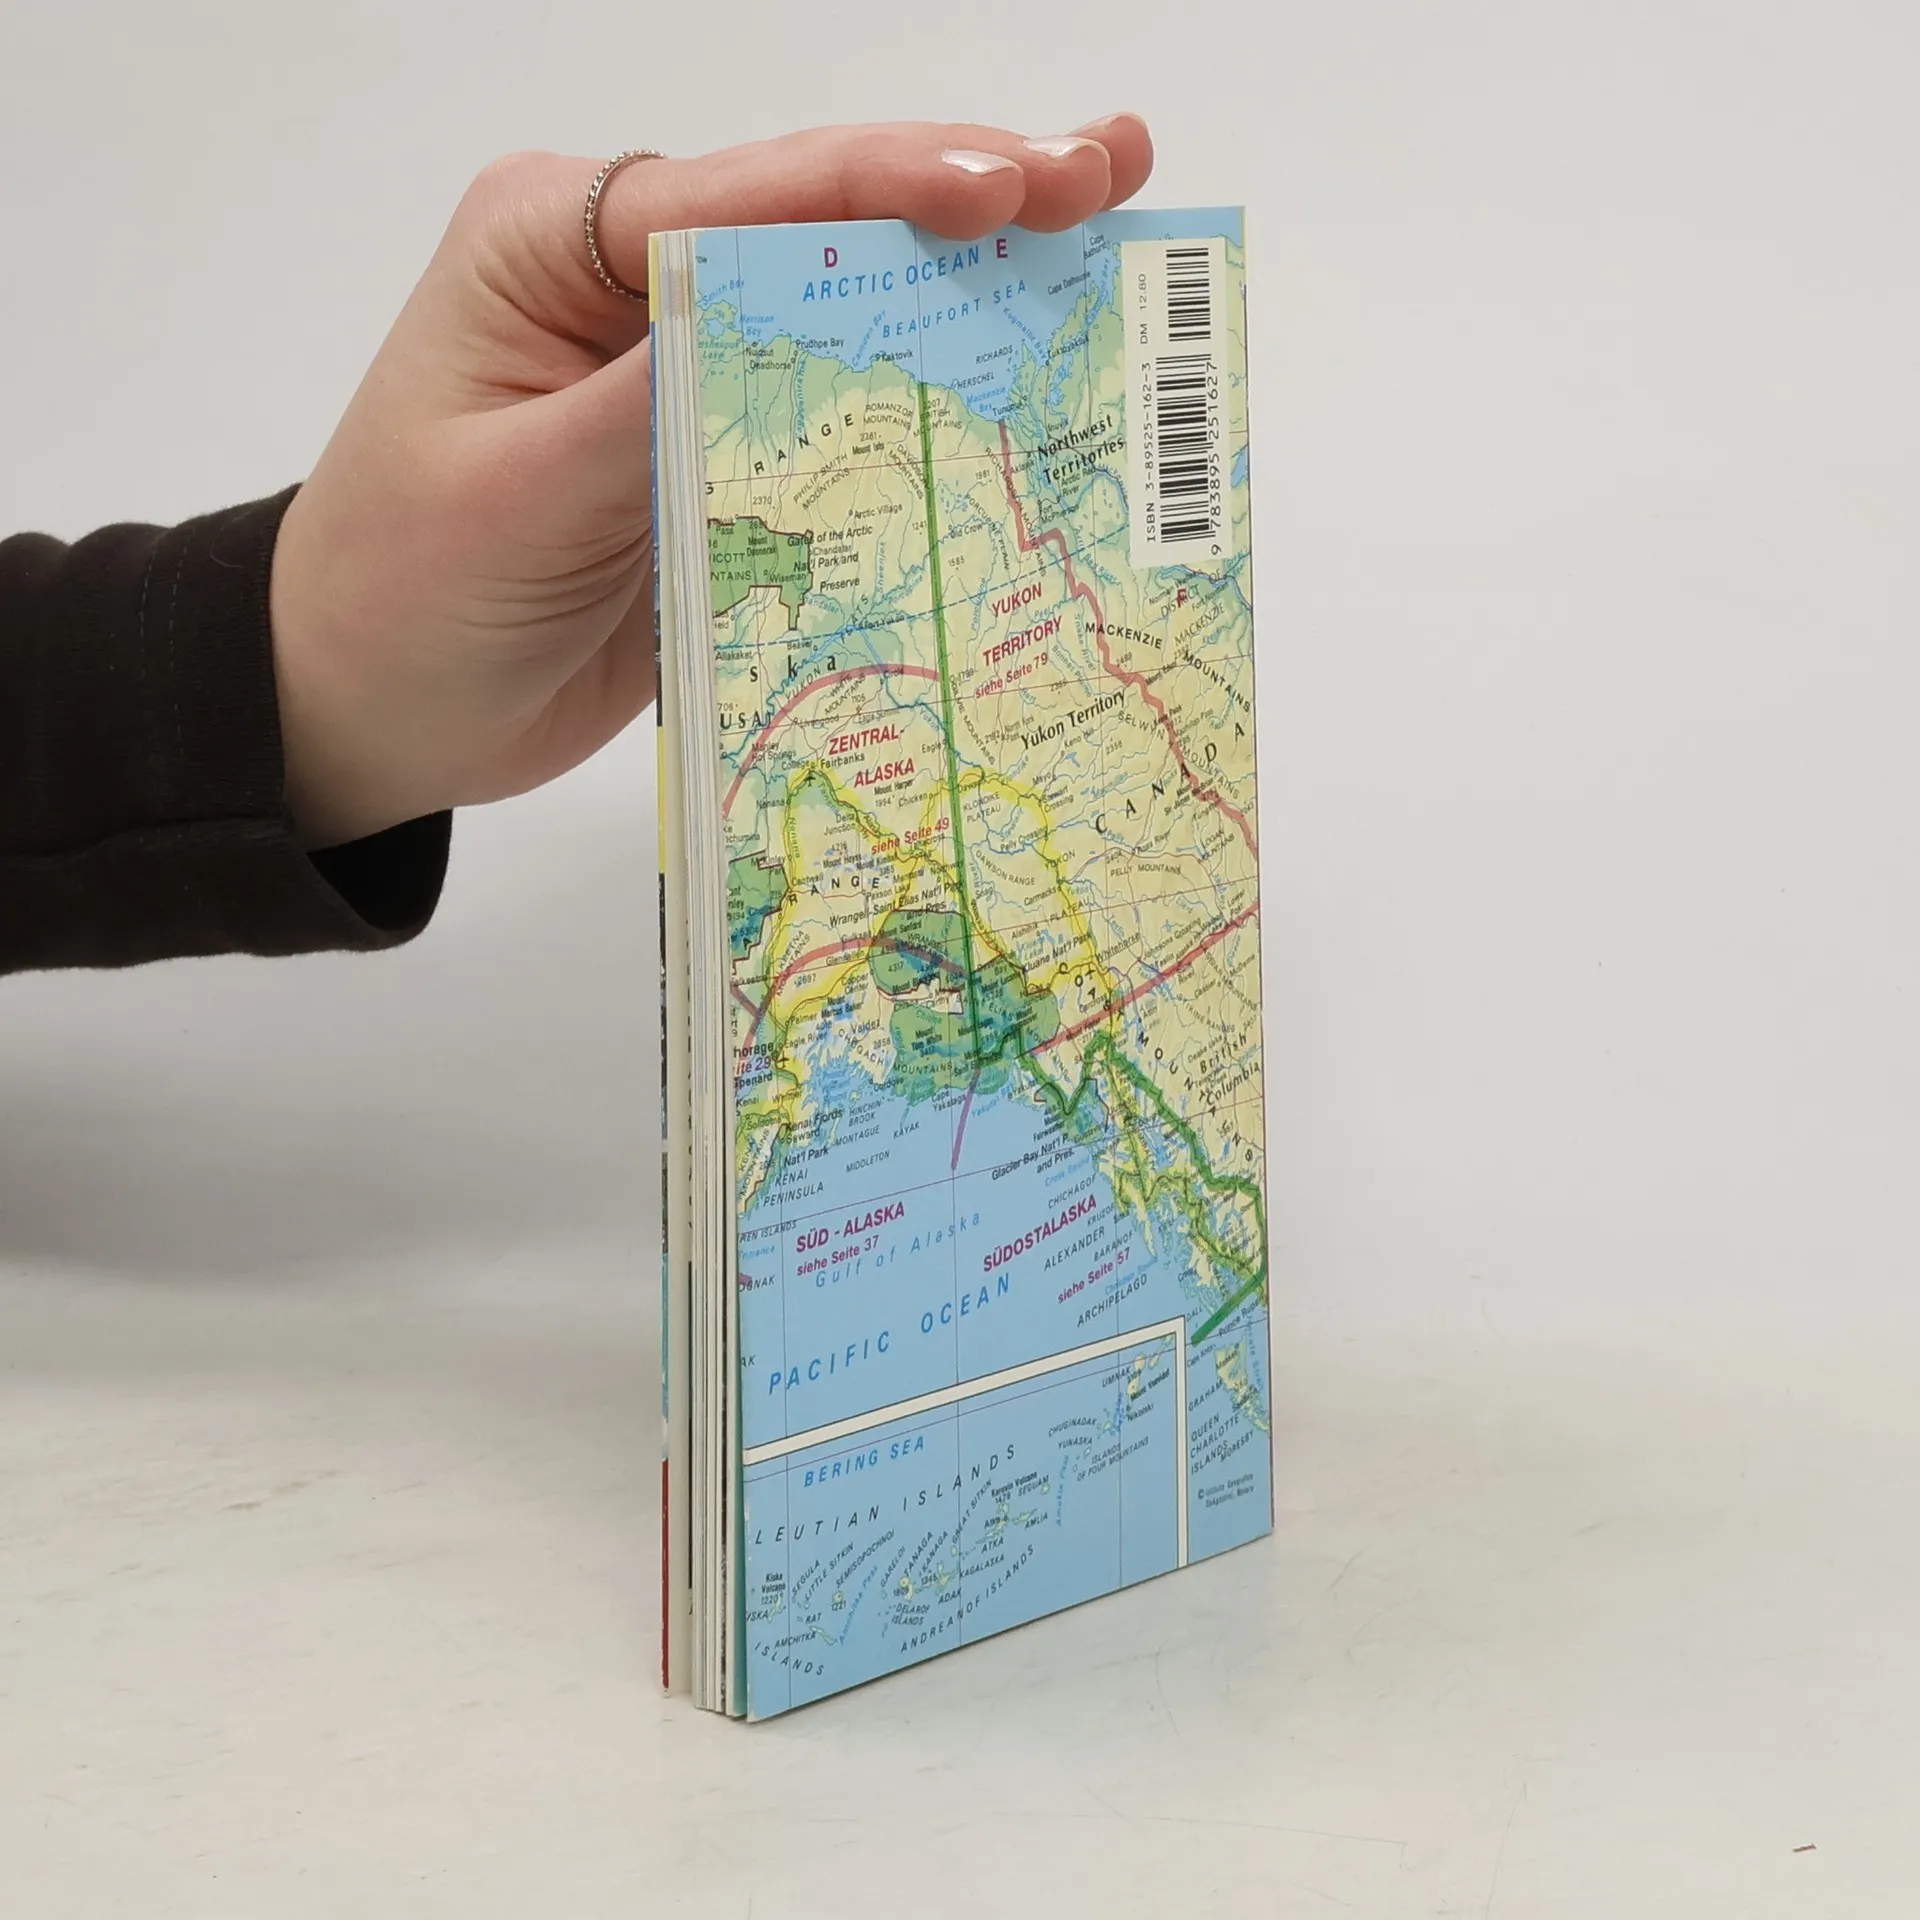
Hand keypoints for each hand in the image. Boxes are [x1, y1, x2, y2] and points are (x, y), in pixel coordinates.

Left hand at [268, 115, 1154, 847]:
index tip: (1015, 186)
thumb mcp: (517, 495)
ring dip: (972, 291)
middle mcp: (633, 284)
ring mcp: (686, 373)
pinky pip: (840, 422)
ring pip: (849, 313)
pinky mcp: (718, 460)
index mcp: (560, 243)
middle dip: (968, 200)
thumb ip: (652, 404)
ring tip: (1101, 243)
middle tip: (1107, 173)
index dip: (892, 184)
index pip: (749, 192)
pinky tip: (1020, 383)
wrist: (369, 709)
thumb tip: (797, 324)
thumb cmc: (403, 593)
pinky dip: (932, 406)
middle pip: (822, 224)